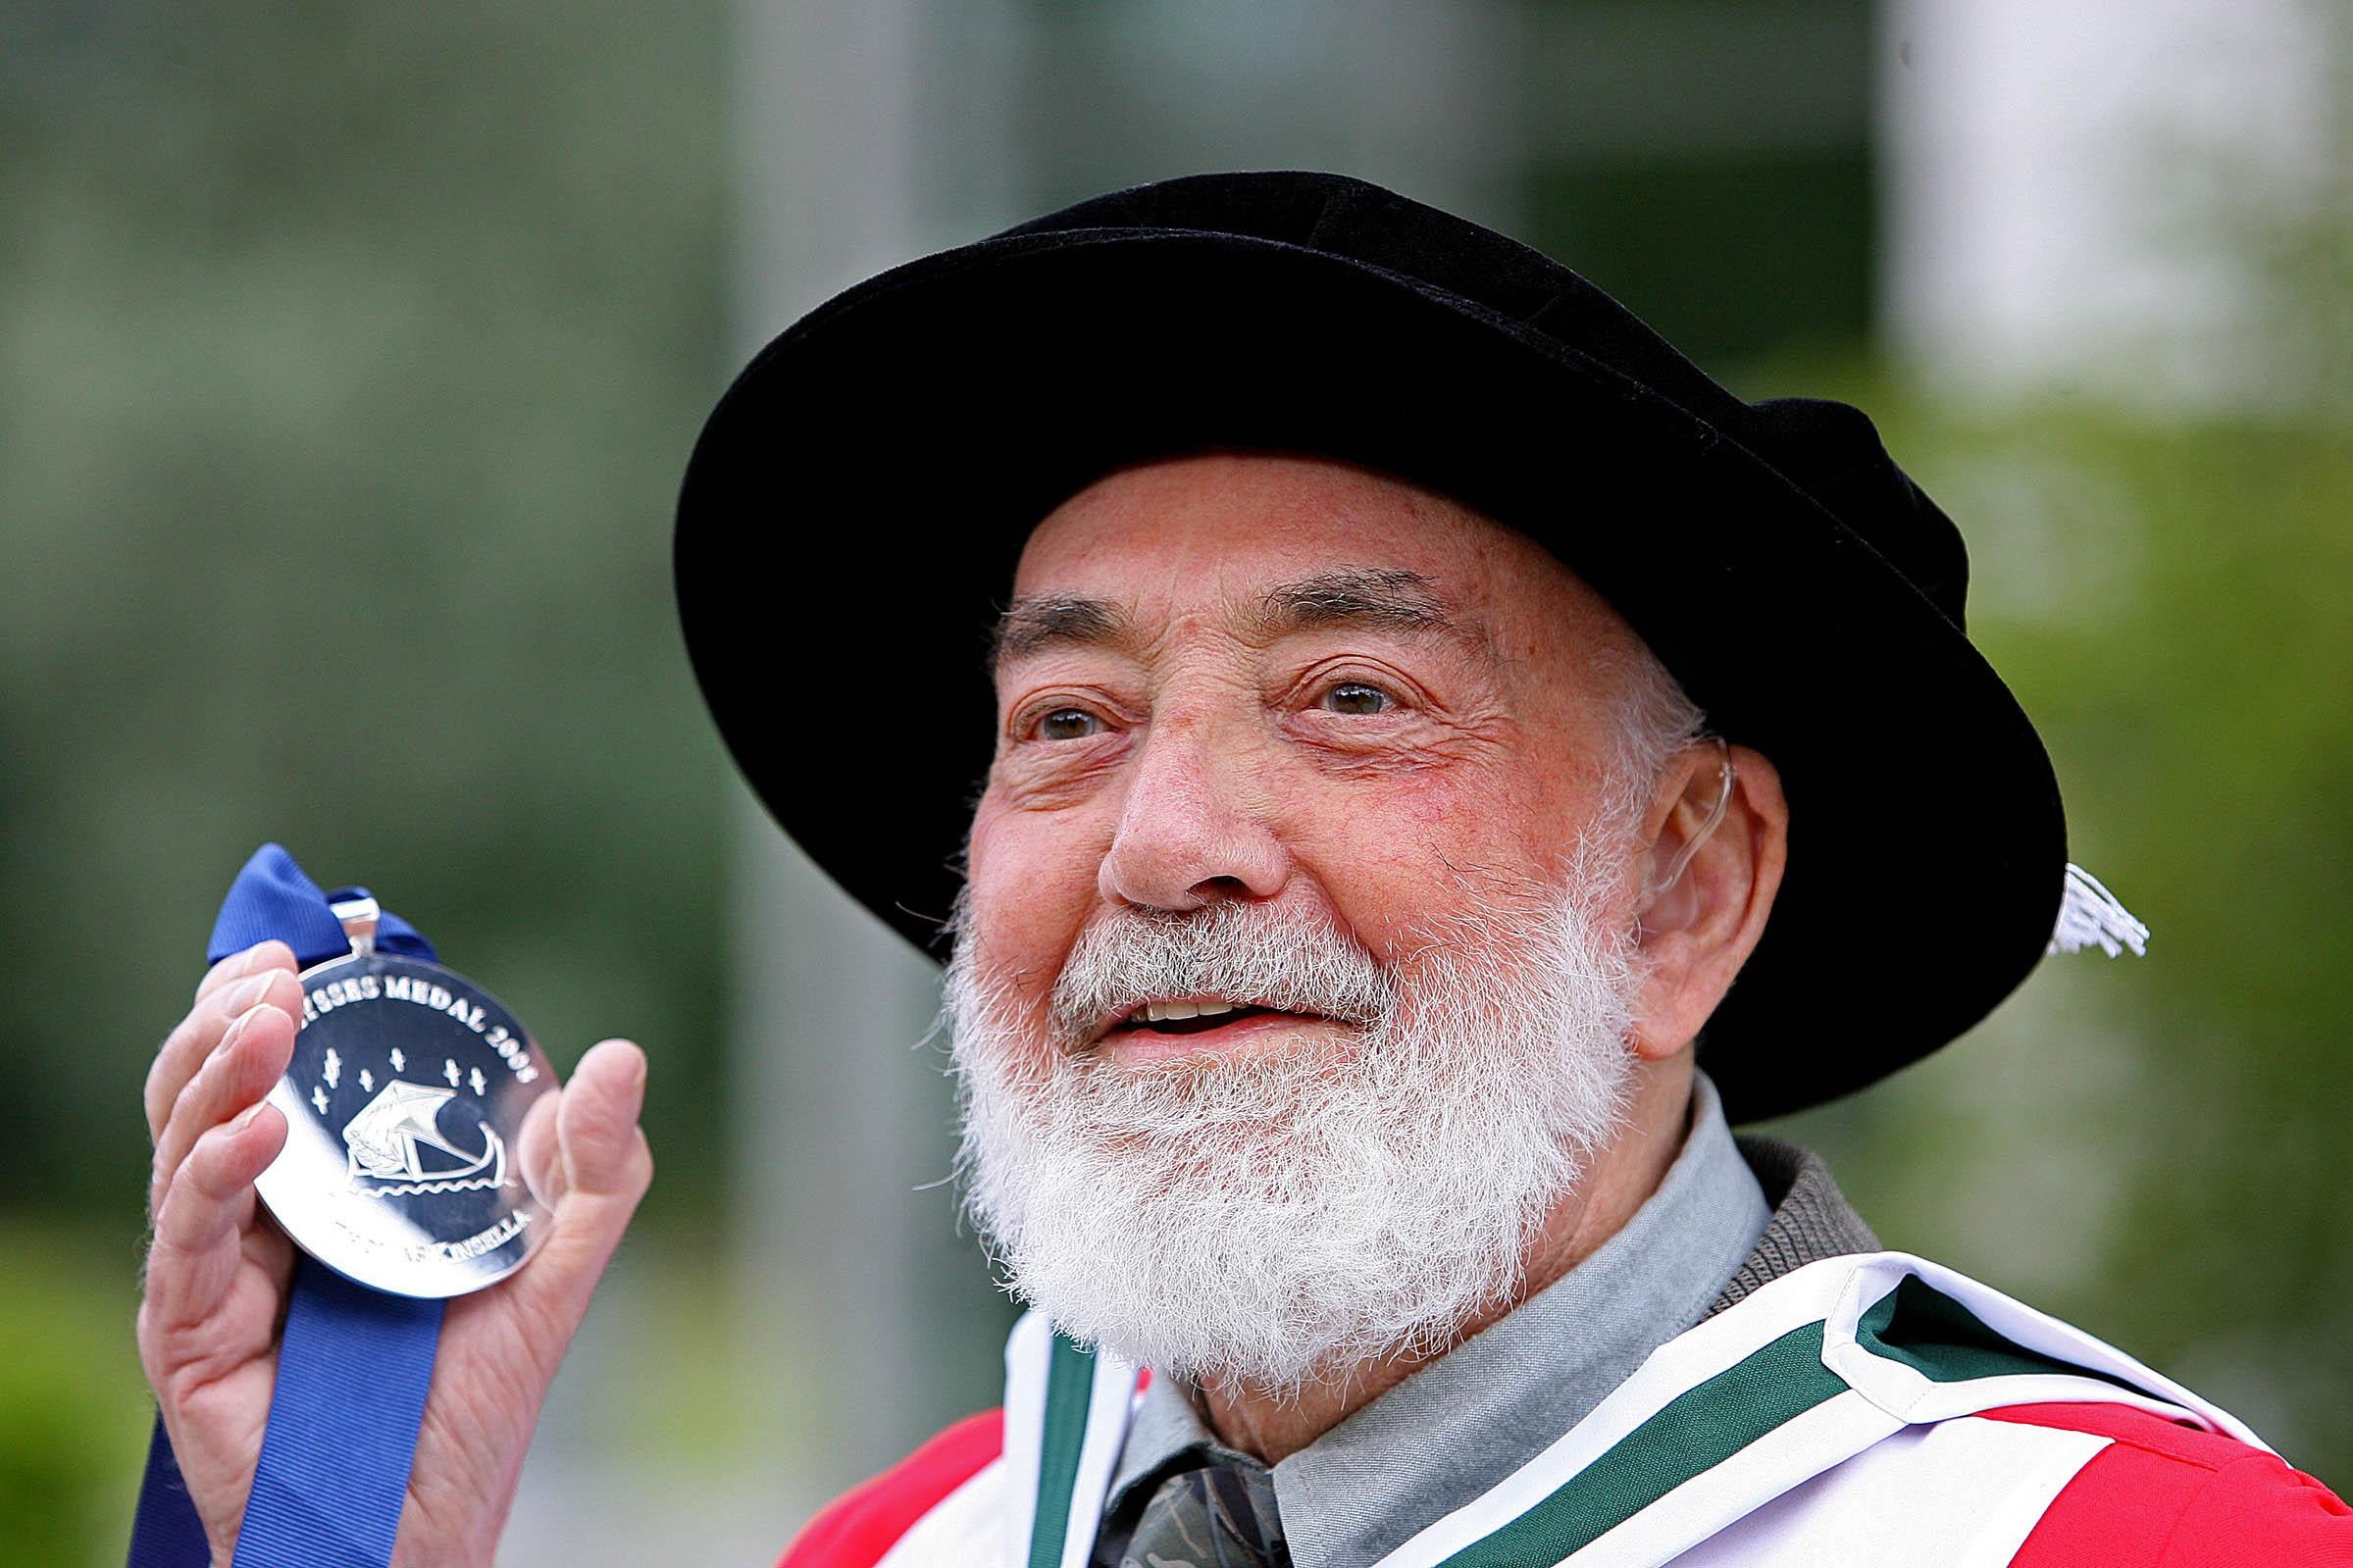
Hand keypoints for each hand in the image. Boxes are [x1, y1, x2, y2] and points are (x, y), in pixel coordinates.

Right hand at [138, 940, 653, 1565]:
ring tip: (266, 1019)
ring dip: (218, 1069)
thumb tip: (620, 1058)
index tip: (314, 951)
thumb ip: (590, 1171)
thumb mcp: (550, 1266)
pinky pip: (188, 1233)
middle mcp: (260, 1215)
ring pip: (184, 1140)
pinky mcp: (189, 1327)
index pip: (284, 1071)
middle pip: (215, 1088)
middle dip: (236, 1016)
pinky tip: (257, 1132)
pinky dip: (217, 1171)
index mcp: (329, 1186)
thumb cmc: (469, 1403)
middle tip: (279, 971)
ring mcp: (217, 1267)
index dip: (281, 1004)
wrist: (420, 1526)